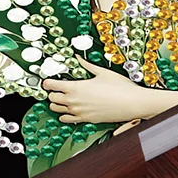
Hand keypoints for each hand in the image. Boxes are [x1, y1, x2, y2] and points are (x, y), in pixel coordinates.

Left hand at [41, 58, 177, 123]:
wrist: (131, 103)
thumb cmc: (119, 87)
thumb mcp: (102, 72)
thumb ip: (86, 65)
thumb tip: (78, 57)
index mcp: (76, 88)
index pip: (53, 86)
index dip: (47, 83)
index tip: (46, 81)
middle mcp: (74, 102)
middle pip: (53, 99)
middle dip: (52, 93)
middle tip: (54, 88)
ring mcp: (79, 113)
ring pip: (58, 110)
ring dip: (56, 104)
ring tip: (59, 99)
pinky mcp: (86, 120)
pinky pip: (68, 120)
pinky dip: (65, 115)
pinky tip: (69, 111)